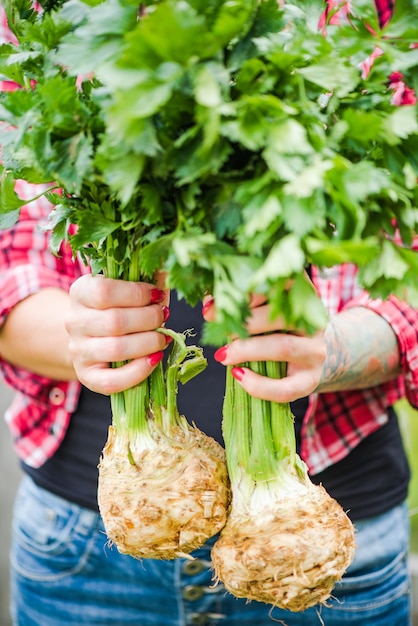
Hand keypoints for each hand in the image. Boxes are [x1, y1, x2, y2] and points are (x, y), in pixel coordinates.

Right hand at [65, 275, 169, 393]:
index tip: (157, 295)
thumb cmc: (120, 308)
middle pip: (115, 321)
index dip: (137, 294)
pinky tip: (155, 359)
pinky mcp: (88, 376)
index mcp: (81, 292)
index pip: (104, 291)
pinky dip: (139, 372)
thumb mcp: (128, 287)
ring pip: (116, 349)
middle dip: (149, 319)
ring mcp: (78, 350)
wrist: (94, 339)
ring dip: (148, 343)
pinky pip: (112, 381)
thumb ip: (148, 276)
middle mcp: (74, 321)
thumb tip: (170, 264)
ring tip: (163, 338)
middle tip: (164, 316)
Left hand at [203, 295, 325, 402]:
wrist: (307, 358)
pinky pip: (285, 388)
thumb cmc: (275, 329)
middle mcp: (313, 321)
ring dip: (248, 350)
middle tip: (217, 326)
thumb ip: (240, 305)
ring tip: (223, 355)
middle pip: (281, 315)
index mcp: (301, 296)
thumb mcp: (263, 311)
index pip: (280, 284)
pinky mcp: (309, 380)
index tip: (221, 299)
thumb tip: (210, 307)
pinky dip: (259, 385)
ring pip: (283, 347)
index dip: (249, 291)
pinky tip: (238, 375)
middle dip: (245, 321)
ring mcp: (314, 352)